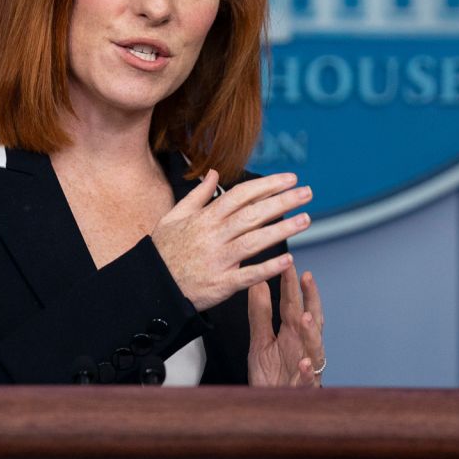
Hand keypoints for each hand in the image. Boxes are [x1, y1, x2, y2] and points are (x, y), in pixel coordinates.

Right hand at [150, 170, 310, 310]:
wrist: (152, 285)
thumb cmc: (164, 250)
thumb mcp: (174, 216)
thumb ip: (198, 195)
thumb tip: (213, 173)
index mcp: (205, 218)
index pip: (241, 195)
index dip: (267, 185)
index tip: (289, 179)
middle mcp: (214, 236)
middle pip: (253, 214)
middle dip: (282, 201)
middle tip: (306, 192)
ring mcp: (218, 260)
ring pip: (254, 241)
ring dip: (282, 230)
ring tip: (305, 220)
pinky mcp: (221, 284)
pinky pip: (248, 275)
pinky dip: (268, 268)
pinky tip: (288, 260)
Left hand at [247, 265, 325, 386]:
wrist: (270, 409)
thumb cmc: (271, 376)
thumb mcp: (260, 342)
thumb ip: (260, 315)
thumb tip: (259, 284)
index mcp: (292, 333)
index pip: (292, 304)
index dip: (291, 285)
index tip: (288, 264)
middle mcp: (303, 346)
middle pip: (310, 318)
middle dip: (310, 298)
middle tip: (306, 278)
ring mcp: (306, 366)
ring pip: (314, 347)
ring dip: (311, 332)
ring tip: (306, 316)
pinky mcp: (304, 388)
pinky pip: (309, 379)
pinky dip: (308, 371)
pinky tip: (304, 364)